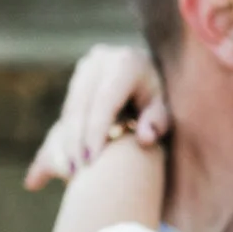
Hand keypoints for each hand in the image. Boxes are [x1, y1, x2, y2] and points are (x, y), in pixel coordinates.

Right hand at [26, 44, 169, 189]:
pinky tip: (67, 160)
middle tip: (77, 171)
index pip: (105, 100)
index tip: (92, 160)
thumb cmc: (160, 99)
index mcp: (125, 63)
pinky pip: (68, 111)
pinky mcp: (77, 79)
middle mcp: (100, 60)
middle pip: (82, 104)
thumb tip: (145, 138)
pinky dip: (66, 136)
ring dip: (67, 141)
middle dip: (76, 140)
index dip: (96, 130)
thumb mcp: (166, 109)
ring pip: (70, 108)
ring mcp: (85, 68)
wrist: (151, 75)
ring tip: (70, 171)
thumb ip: (158, 122)